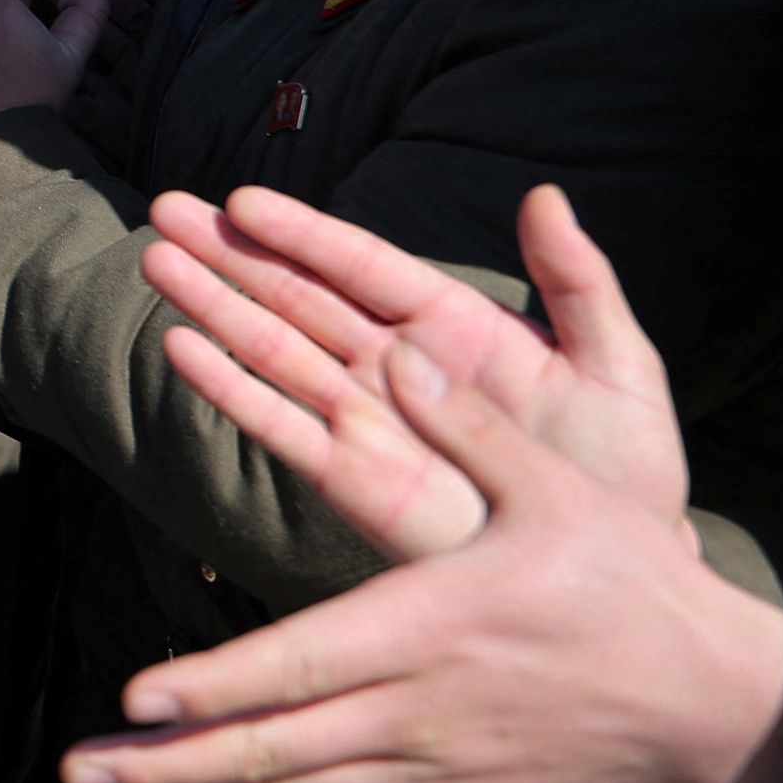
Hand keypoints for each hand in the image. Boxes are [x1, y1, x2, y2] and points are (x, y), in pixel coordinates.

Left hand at [61, 343, 782, 782]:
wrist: (707, 703)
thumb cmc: (629, 585)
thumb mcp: (556, 489)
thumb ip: (468, 423)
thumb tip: (398, 349)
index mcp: (427, 626)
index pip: (298, 664)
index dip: (214, 686)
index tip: (138, 698)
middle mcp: (415, 710)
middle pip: (271, 750)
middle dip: (166, 767)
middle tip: (79, 774)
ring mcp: (428, 769)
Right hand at [143, 182, 692, 558]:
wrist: (622, 588)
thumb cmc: (628, 477)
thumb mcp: (620, 367)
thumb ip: (580, 281)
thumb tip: (544, 194)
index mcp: (455, 326)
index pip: (361, 264)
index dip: (301, 233)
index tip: (241, 201)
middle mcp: (398, 366)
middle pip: (298, 297)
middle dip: (230, 256)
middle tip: (164, 210)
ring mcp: (370, 423)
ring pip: (274, 351)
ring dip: (214, 308)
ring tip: (154, 262)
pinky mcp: (354, 484)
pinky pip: (282, 428)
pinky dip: (232, 390)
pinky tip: (184, 350)